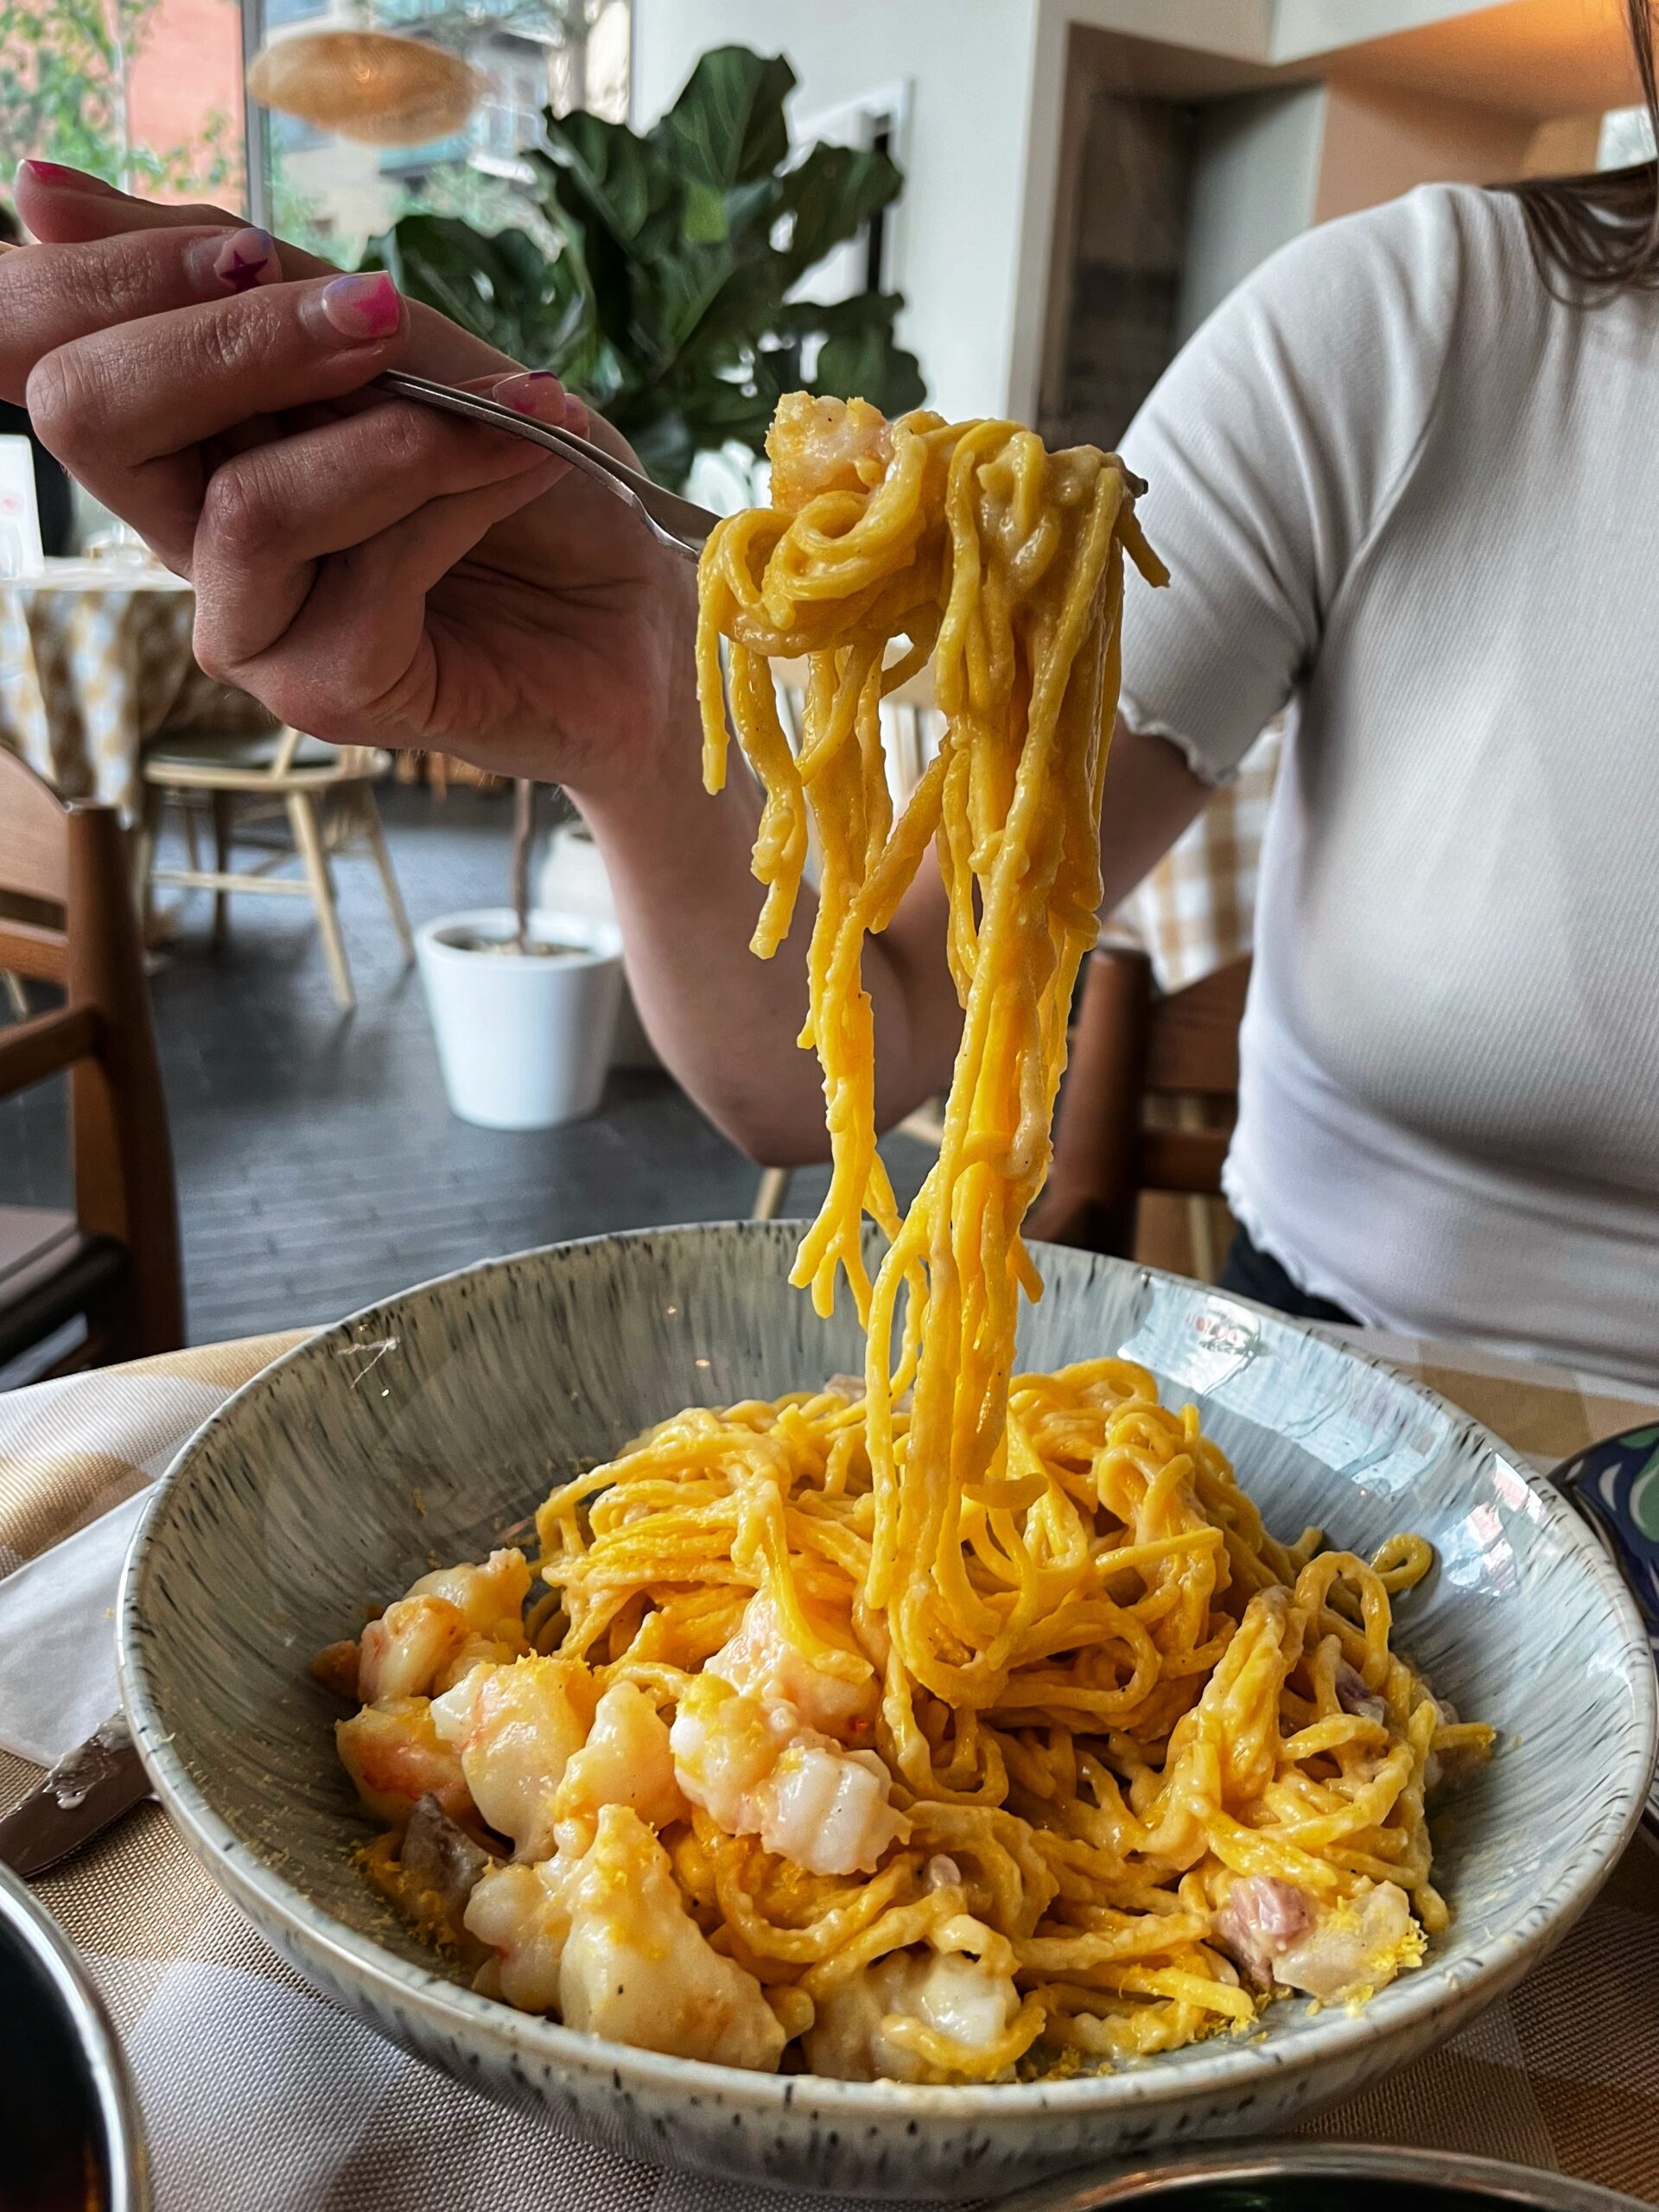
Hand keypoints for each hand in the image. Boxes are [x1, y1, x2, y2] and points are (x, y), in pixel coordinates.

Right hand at [0, 162, 697, 794]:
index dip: (113, 277)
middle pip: (87, 416)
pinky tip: (527, 476)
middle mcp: (195, 535)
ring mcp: (254, 627)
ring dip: (403, 439)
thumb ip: (260, 283)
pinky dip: (458, 502)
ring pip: (248, 505)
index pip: (49, 349)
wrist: (649, 612)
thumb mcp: (408, 346)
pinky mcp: (326, 694)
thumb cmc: (537, 479)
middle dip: (235, 340)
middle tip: (383, 317)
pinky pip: (361, 578)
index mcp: (194, 437)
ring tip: (514, 417)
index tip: (253, 248)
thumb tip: (42, 195)